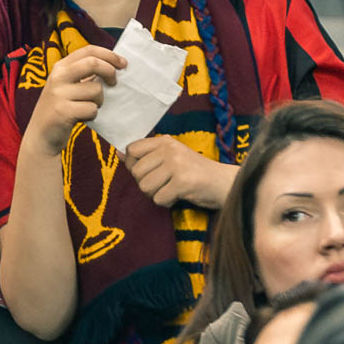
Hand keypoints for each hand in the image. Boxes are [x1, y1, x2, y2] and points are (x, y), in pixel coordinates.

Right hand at [23, 45, 123, 154]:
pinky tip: (81, 118)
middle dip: (110, 71)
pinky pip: (92, 109)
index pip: (89, 50)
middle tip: (114, 83)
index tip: (123, 63)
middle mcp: (58, 77)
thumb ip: (84, 75)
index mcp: (60, 67)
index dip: (109, 55)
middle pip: (93, 63)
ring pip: (96, 90)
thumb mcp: (66, 86)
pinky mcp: (63, 111)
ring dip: (99, 101)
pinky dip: (92, 115)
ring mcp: (59, 94)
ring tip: (87, 108)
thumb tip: (113, 66)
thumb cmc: (61, 109)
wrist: (40, 135)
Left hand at [123, 136, 237, 208]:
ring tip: (172, 189)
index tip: (149, 171)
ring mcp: (176, 165)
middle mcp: (170, 150)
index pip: (132, 150)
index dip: (134, 165)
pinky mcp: (183, 182)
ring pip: (145, 187)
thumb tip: (118, 154)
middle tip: (164, 184)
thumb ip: (146, 156)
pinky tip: (179, 196)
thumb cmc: (195, 172)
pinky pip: (159, 199)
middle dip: (147, 184)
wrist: (225, 183)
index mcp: (165, 141)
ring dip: (156, 194)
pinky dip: (167, 202)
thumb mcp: (171, 157)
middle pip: (136, 172)